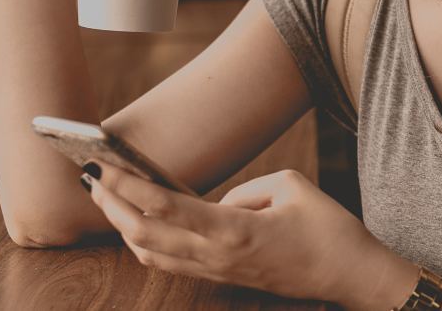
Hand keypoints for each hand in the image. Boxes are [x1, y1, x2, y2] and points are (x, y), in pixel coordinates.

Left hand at [80, 165, 417, 308]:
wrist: (351, 276)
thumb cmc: (328, 229)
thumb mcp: (290, 186)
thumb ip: (245, 190)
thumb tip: (217, 203)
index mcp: (233, 231)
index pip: (164, 208)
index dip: (126, 186)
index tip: (100, 165)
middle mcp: (217, 257)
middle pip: (144, 236)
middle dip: (111, 205)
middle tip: (90, 175)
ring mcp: (218, 272)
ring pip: (150, 254)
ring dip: (122, 226)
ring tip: (106, 196)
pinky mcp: (223, 276)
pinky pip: (170, 262)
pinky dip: (144, 242)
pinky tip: (137, 222)